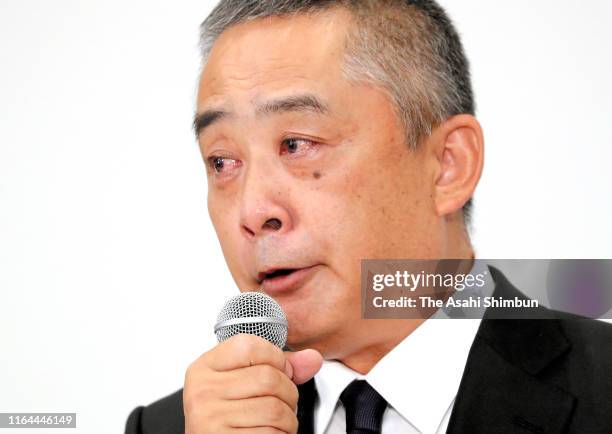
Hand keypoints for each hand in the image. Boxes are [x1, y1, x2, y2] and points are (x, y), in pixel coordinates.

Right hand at [184, 334, 322, 433]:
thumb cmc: (226, 416)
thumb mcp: (242, 382)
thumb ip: (277, 366)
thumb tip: (311, 358)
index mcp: (205, 368)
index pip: (248, 345)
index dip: (275, 357)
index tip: (279, 369)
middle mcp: (203, 391)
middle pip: (268, 377)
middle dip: (288, 392)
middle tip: (283, 401)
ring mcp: (210, 418)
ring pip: (274, 409)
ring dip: (288, 418)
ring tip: (277, 421)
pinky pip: (271, 433)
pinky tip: (269, 432)